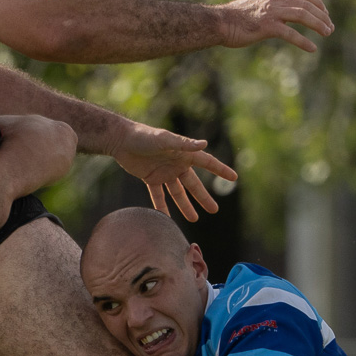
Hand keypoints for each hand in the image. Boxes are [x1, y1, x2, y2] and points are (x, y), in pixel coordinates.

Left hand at [112, 123, 238, 220]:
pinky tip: (166, 219)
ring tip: (194, 219)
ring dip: (185, 206)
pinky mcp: (151, 178)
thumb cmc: (144, 136)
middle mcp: (177, 164)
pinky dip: (162, 207)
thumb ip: (183, 144)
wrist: (121, 140)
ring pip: (178, 193)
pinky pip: (158, 196)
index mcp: (184, 153)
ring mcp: (164, 172)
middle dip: (203, 198)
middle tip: (214, 210)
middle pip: (193, 184)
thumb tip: (204, 144)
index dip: (221, 170)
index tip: (234, 178)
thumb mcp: (165, 139)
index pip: (207, 162)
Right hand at [216, 0, 334, 53]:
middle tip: (330, 28)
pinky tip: (312, 49)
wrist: (219, 22)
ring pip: (302, 15)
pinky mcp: (266, 26)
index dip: (317, 2)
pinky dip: (303, 42)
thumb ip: (273, 7)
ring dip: (318, 25)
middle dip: (322, 16)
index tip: (325, 13)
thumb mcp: (258, 6)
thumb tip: (286, 18)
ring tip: (327, 34)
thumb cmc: (236, 18)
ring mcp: (271, 12)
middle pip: (306, 4)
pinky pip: (290, 34)